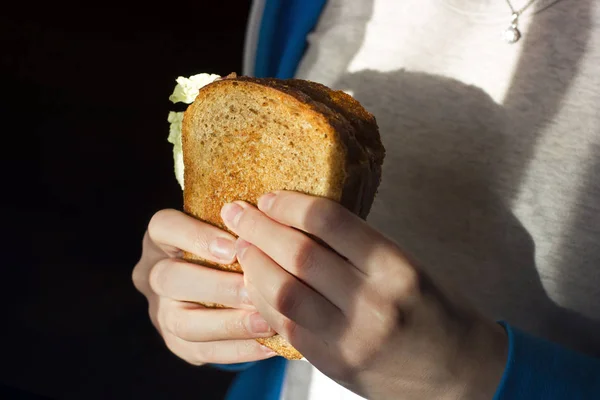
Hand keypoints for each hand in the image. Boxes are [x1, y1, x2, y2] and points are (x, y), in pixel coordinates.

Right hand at [132, 209, 276, 364]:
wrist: (225, 287)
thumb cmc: (233, 245)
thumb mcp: (230, 229)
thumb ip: (243, 227)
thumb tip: (273, 227)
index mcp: (162, 237)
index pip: (164, 226)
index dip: (197, 237)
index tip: (234, 248)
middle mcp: (152, 273)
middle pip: (169, 278)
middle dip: (218, 286)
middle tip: (256, 290)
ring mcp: (160, 312)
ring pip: (181, 322)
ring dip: (229, 323)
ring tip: (267, 322)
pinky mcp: (176, 343)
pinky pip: (202, 351)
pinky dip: (239, 349)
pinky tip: (269, 344)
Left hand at [220, 192, 507, 398]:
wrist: (459, 376)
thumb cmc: (436, 313)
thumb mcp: (408, 266)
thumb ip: (357, 247)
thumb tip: (298, 220)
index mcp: (397, 268)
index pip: (330, 221)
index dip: (291, 204)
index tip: (269, 196)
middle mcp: (373, 303)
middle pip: (299, 254)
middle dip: (259, 228)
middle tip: (237, 211)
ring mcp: (350, 339)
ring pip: (282, 292)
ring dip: (253, 264)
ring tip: (241, 246)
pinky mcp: (333, 364)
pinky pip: (285, 325)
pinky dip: (263, 299)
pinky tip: (255, 282)